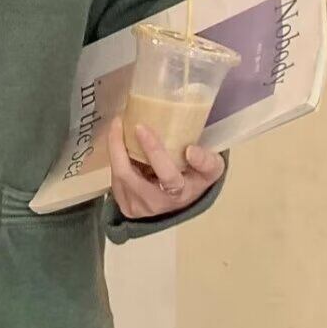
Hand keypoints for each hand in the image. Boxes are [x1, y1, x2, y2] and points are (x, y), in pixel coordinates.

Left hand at [106, 112, 224, 220]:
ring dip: (115, 149)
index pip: (166, 176)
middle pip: (128, 175)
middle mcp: (155, 204)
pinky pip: (115, 177)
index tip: (142, 127)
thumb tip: (191, 150)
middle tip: (119, 120)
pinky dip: (116, 158)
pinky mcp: (125, 206)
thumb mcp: (211, 170)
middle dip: (118, 146)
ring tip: (118, 127)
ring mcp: (137, 207)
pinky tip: (119, 144)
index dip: (154, 152)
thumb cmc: (196, 179)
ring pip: (118, 175)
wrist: (182, 203)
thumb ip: (207, 161)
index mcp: (179, 194)